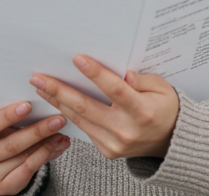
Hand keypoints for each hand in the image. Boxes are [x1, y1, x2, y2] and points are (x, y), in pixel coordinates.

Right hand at [0, 102, 70, 194]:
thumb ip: (8, 110)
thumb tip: (37, 99)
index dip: (7, 116)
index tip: (28, 105)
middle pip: (10, 144)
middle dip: (37, 130)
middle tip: (58, 119)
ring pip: (22, 157)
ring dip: (46, 143)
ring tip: (62, 132)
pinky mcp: (2, 188)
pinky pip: (28, 170)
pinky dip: (45, 155)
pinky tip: (57, 145)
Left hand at [31, 55, 179, 159]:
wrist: (169, 141)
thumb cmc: (165, 109)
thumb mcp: (162, 89)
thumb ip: (143, 80)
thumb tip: (124, 75)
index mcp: (142, 111)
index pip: (114, 90)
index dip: (96, 74)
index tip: (78, 58)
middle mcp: (126, 129)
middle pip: (87, 107)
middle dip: (59, 90)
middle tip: (38, 78)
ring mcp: (114, 143)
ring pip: (80, 119)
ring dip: (57, 102)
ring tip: (40, 87)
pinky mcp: (106, 151)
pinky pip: (84, 129)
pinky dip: (68, 115)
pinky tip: (57, 102)